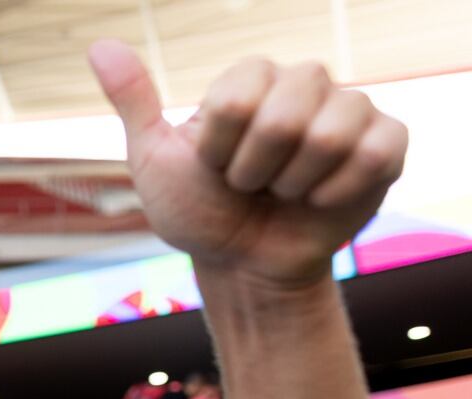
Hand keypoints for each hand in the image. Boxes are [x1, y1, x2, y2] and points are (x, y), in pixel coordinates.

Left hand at [90, 40, 406, 286]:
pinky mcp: (386, 144)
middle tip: (249, 185)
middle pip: (284, 117)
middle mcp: (304, 82)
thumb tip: (99, 46)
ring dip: (294, 185)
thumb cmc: (199, 211)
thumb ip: (134, 102)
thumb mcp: (155, 160)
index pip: (234, 100)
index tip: (213, 166)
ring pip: (331, 135)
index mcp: (251, 78)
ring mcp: (350, 110)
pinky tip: (320, 201)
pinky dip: (337, 192)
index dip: (218, 149)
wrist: (243, 266)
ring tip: (283, 192)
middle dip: (254, 171)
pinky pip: (374, 154)